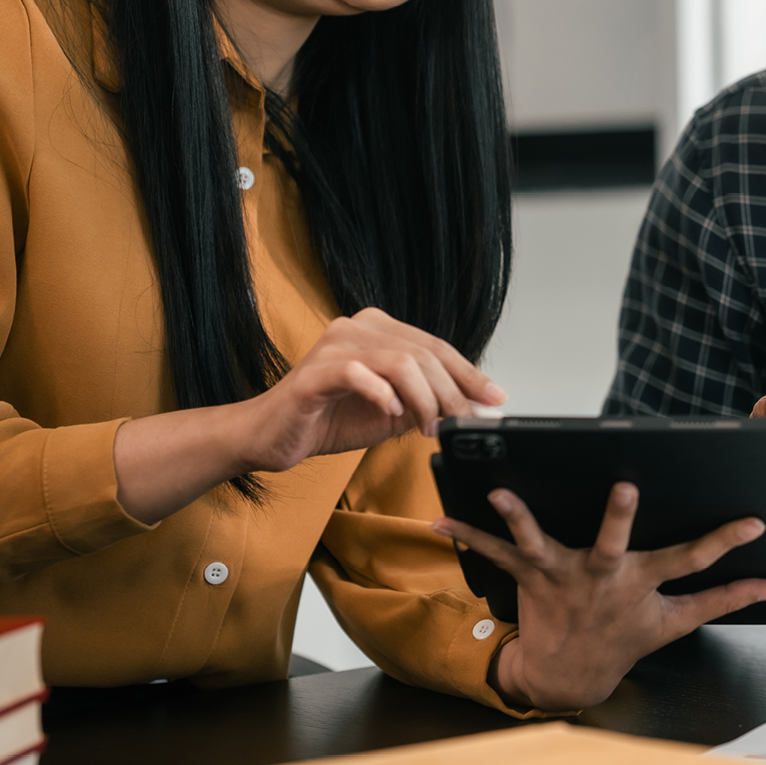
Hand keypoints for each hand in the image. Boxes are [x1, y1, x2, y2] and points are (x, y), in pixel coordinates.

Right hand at [244, 307, 503, 469]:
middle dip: (452, 393)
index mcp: (378, 330)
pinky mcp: (313, 372)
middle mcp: (357, 328)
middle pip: (423, 354)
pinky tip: (392, 415)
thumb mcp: (392, 413)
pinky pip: (357, 374)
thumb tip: (475, 408)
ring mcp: (334, 345)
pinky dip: (382, 395)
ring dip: (424, 400)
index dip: (469, 373)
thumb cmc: (329, 419)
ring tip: (427, 428)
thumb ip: (429, 405)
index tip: (495, 398)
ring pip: (399, 361)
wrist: (270, 436)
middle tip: (462, 423)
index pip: (435, 346)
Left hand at [436, 483, 765, 710]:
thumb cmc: (623, 640)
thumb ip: (726, 599)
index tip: (754, 522)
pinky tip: (444, 518)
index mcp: (643, 584)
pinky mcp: (530, 577)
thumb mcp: (677, 623)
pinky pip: (496, 553)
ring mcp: (564, 577)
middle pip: (614, 544)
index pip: (694, 559)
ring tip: (502, 492)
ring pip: (543, 543)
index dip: (725, 541)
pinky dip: (470, 536)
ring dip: (521, 518)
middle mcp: (604, 578)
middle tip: (627, 489)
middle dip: (620, 517)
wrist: (568, 676)